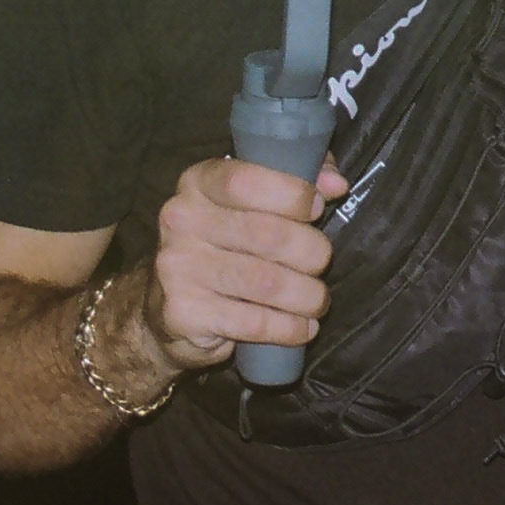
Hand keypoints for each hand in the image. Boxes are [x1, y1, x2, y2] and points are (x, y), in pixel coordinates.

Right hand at [140, 157, 349, 372]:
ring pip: (266, 283)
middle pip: (267, 235)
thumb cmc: (226, 240)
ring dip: (307, 295)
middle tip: (321, 262)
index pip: (246, 181)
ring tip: (318, 300)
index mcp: (198, 182)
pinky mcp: (183, 313)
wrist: (167, 304)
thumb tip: (337, 184)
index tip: (317, 208)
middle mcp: (181, 219)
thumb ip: (299, 177)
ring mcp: (178, 268)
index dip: (292, 195)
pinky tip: (302, 327)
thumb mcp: (254, 198)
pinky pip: (254, 323)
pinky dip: (289, 328)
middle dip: (312, 252)